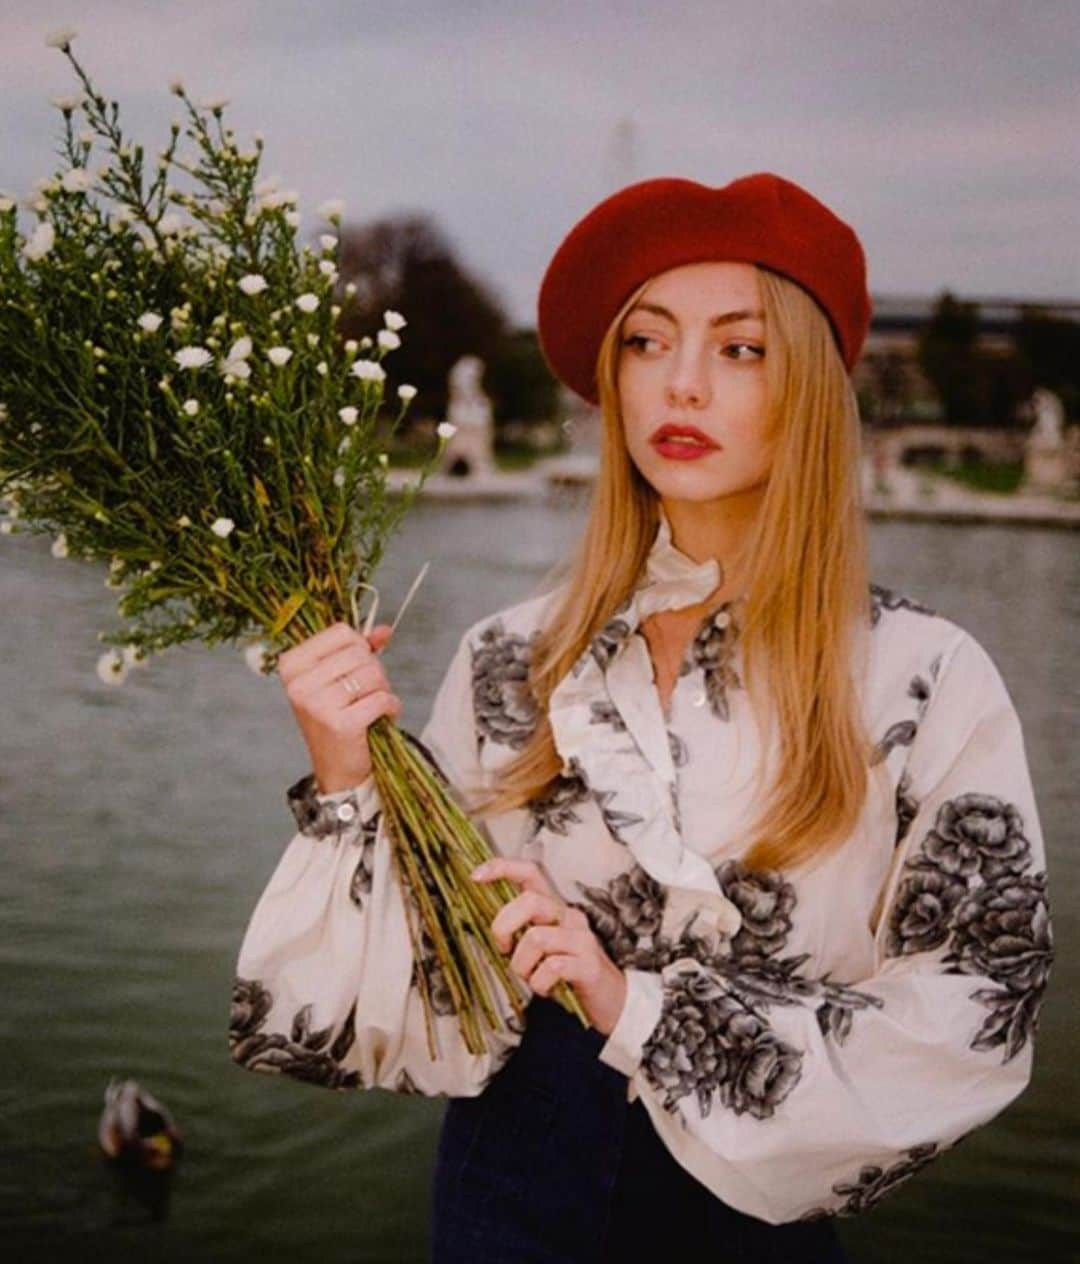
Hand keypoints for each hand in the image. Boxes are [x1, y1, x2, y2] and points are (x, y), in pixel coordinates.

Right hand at [276, 621, 400, 793]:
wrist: (336, 768)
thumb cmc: (337, 716)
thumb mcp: (341, 677)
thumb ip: (361, 649)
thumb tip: (385, 630)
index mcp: (291, 664)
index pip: (341, 632)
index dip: (359, 647)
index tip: (355, 668)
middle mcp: (298, 683)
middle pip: (359, 652)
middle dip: (374, 670)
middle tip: (367, 692)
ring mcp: (317, 704)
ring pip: (373, 674)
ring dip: (383, 689)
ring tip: (372, 705)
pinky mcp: (339, 724)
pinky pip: (381, 699)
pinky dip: (391, 706)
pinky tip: (382, 716)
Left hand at [471, 857, 627, 1037]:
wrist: (611, 1001)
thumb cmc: (569, 974)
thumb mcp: (543, 948)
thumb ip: (522, 934)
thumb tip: (493, 933)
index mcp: (555, 909)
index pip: (530, 874)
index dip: (502, 868)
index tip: (476, 875)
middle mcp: (570, 917)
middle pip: (529, 901)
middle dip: (504, 926)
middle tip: (504, 950)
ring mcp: (581, 940)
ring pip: (535, 938)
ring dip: (522, 965)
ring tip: (531, 978)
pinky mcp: (589, 964)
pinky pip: (551, 967)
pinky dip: (539, 983)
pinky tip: (547, 990)